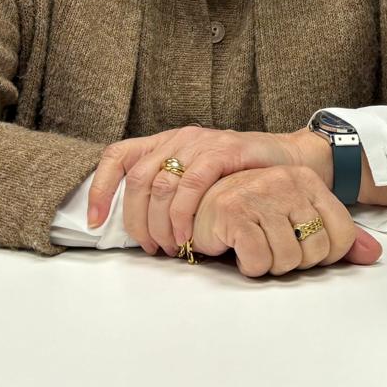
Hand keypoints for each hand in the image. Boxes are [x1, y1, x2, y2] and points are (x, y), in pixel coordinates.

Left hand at [88, 126, 326, 253]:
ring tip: (172, 247)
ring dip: (161, 223)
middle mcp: (179, 138)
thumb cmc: (242, 178)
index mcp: (166, 143)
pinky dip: (184, 212)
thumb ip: (171, 191)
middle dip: (137, 220)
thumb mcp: (199, 180)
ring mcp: (201, 142)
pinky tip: (189, 233)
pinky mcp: (224, 150)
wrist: (291, 161)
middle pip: (138, 179)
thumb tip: (139, 227)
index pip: (119, 156)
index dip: (101, 188)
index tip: (96, 222)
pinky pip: (193, 182)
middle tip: (152, 248)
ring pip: (161, 183)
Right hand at [190, 165, 381, 276]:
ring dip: (270, 265)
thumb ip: (339, 237)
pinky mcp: (234, 212)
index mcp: (308, 181)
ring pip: (287, 260)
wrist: (203, 202)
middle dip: (294, 261)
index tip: (302, 247)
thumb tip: (373, 254)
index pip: (342, 235)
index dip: (325, 255)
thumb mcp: (300, 217)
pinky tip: (240, 250)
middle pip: (316, 252)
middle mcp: (287, 182)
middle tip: (273, 246)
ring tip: (256, 246)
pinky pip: (258, 261)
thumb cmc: (254, 212)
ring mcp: (260, 194)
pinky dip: (250, 266)